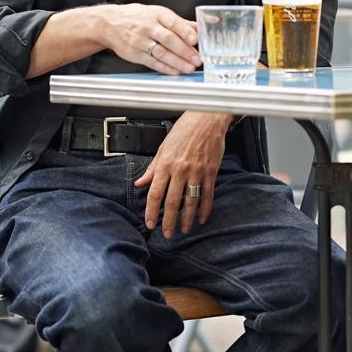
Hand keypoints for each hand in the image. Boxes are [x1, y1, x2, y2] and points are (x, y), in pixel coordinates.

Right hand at [102, 3, 199, 74]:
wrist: (109, 24)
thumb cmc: (138, 18)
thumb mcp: (158, 13)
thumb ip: (181, 22)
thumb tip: (202, 25)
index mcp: (157, 14)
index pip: (173, 22)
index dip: (184, 31)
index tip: (195, 39)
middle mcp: (148, 27)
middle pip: (168, 39)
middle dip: (185, 51)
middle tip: (197, 59)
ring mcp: (140, 41)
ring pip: (161, 53)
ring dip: (177, 62)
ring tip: (190, 68)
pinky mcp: (135, 54)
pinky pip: (152, 62)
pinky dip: (165, 68)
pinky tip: (175, 71)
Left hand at [135, 111, 231, 236]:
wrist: (207, 118)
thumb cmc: (185, 129)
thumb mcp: (163, 147)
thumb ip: (152, 168)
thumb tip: (140, 182)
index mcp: (165, 164)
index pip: (155, 193)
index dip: (151, 211)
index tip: (150, 223)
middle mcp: (180, 170)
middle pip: (172, 202)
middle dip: (168, 221)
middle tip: (167, 233)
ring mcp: (196, 172)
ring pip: (190, 201)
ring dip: (187, 219)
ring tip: (185, 229)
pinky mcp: (211, 172)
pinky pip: (208, 194)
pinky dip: (205, 208)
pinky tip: (203, 218)